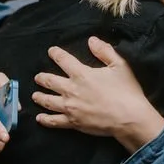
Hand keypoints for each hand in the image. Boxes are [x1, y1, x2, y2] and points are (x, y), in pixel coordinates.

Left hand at [32, 36, 163, 150]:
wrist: (129, 118)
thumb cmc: (126, 91)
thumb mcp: (120, 65)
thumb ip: (104, 51)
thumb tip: (92, 40)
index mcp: (82, 74)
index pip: (64, 60)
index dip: (56, 54)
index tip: (51, 51)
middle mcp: (71, 90)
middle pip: (50, 81)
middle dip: (42, 78)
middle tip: (38, 77)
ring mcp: (70, 107)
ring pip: (48, 101)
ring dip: (40, 97)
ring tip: (35, 95)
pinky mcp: (73, 122)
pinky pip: (54, 121)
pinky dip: (45, 119)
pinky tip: (40, 118)